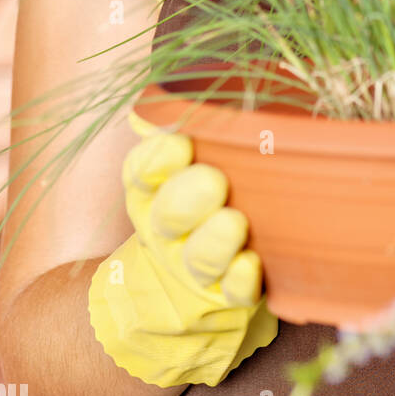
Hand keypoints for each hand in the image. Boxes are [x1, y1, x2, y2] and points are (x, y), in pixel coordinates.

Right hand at [88, 112, 277, 387]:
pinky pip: (234, 291)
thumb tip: (154, 101)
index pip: (143, 170)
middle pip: (168, 213)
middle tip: (213, 181)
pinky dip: (241, 280)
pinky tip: (251, 265)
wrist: (197, 285)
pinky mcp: (228, 294)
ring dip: (215, 241)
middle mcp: (168, 228)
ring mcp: (196, 265)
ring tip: (234, 223)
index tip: (179, 145)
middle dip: (187, 197)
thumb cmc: (207, 195)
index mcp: (155, 188)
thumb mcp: (192, 156)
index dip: (156, 158)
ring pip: (199, 256)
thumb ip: (182, 123)